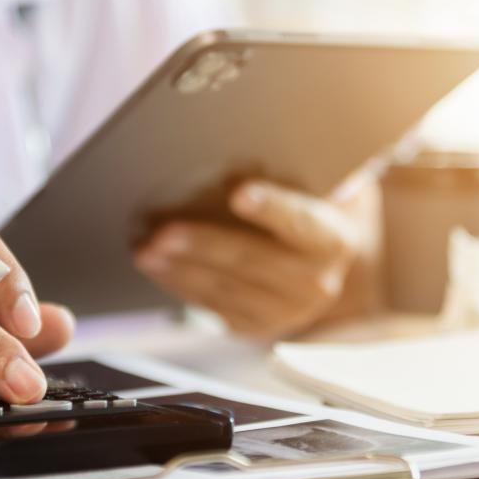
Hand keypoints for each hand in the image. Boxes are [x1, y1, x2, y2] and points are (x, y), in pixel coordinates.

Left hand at [134, 180, 359, 337]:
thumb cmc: (306, 211)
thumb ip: (290, 173)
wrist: (320, 265)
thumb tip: (235, 152)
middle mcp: (315, 282)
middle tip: (163, 232)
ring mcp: (285, 311)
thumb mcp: (314, 189)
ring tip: (145, 250)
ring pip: (226, 289)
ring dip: (180, 269)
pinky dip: (181, 285)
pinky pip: (214, 307)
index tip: (239, 192)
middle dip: (204, 245)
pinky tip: (158, 267)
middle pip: (252, 259)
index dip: (271, 207)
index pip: (300, 220)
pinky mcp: (256, 326)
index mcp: (333, 239)